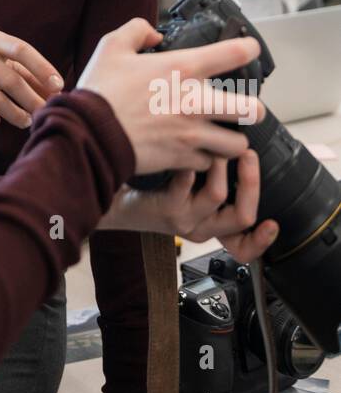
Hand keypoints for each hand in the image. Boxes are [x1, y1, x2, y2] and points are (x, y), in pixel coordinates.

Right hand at [77, 18, 264, 174]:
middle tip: (241, 108)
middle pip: (252, 109)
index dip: (248, 48)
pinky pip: (209, 163)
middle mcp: (195, 101)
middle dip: (251, 108)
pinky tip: (196, 152)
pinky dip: (206, 160)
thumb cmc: (100, 92)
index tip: (249, 50)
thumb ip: (136, 31)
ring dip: (232, 140)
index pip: (234, 53)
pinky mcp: (182, 158)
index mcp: (182, 68)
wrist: (89, 134)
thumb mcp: (111, 47)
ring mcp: (191, 133)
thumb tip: (154, 35)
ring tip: (223, 136)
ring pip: (237, 144)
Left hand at [98, 149, 278, 258]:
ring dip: (221, 165)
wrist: (119, 198)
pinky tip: (188, 152)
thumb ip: (216, 182)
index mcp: (212, 227)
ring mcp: (184, 219)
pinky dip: (192, 165)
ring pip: (217, 195)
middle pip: (242, 216)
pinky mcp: (167, 207)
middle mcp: (201, 228)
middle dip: (251, 181)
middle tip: (248, 153)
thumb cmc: (158, 190)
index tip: (274, 224)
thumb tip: (239, 151)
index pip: (244, 247)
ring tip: (215, 145)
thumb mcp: (192, 192)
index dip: (262, 240)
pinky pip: (187, 184)